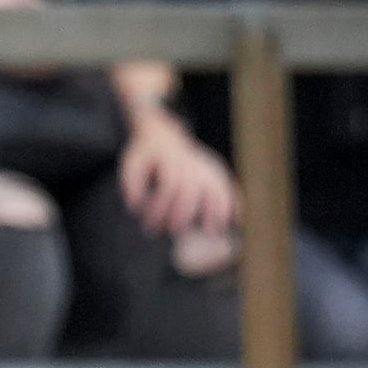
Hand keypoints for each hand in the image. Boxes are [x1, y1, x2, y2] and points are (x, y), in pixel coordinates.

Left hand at [120, 106, 239, 240]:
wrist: (163, 135)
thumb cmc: (146, 155)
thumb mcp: (132, 164)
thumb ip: (131, 184)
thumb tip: (135, 206)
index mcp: (170, 159)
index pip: (169, 185)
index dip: (160, 207)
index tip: (148, 224)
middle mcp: (191, 162)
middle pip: (191, 190)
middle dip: (183, 213)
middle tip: (173, 231)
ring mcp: (206, 165)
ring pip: (216, 186)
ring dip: (216, 210)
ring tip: (213, 231)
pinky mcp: (215, 170)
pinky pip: (227, 185)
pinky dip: (234, 200)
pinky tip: (237, 219)